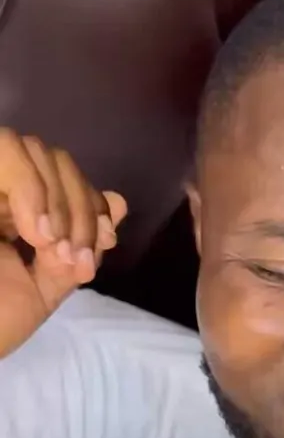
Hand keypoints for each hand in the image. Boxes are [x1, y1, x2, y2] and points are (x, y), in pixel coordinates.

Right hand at [0, 129, 126, 357]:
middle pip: (51, 158)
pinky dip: (30, 189)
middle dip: (78, 208)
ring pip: (28, 147)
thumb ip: (80, 250)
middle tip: (72, 256)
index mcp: (8, 212)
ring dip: (55, 199)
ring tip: (48, 245)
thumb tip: (118, 202)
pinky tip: (33, 232)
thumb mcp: (43, 290)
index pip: (64, 180)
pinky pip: (5, 149)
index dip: (91, 205)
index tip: (100, 246)